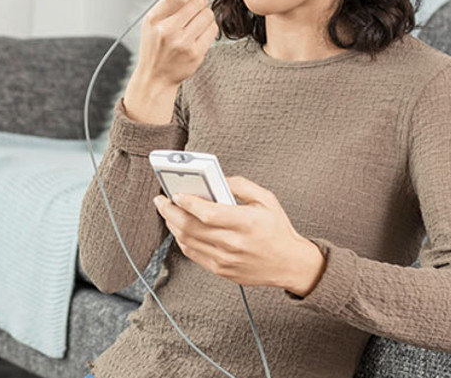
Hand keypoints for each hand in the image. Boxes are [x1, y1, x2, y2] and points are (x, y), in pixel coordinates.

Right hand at [122, 0, 217, 123]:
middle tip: (198, 2)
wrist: (155, 77)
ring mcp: (183, 43)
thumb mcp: (152, 22)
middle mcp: (167, 31)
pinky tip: (200, 32)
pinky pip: (212, 30)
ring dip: (205, 14)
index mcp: (154, 20)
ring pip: (208, 14)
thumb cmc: (154, 48)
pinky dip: (209, 27)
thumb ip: (168, 2)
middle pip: (197, 2)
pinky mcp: (196, 53)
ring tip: (196, 21)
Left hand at [152, 176, 325, 295]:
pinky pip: (193, 254)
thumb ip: (240, 185)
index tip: (175, 193)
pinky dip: (182, 239)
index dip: (188, 202)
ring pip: (188, 241)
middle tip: (161, 200)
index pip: (208, 213)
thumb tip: (216, 179)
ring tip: (167, 212)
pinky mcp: (221, 270)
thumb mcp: (267, 199)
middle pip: (191, 227)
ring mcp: (225, 259)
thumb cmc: (278, 230)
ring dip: (172, 225)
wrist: (289, 264)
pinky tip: (179, 228)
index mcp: (246, 223)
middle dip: (170, 212)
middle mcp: (234, 243)